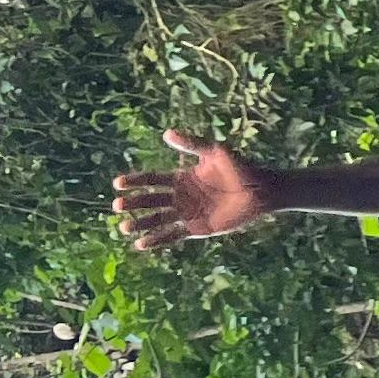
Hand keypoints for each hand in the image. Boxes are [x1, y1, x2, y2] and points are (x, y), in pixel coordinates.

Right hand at [112, 131, 274, 249]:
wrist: (261, 191)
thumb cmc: (241, 168)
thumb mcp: (215, 152)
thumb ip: (191, 143)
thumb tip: (166, 133)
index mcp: (181, 177)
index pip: (152, 179)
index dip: (135, 181)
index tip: (118, 184)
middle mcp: (181, 196)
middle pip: (151, 200)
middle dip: (134, 203)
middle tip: (117, 206)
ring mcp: (188, 213)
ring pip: (158, 219)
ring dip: (141, 223)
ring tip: (124, 226)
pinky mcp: (197, 228)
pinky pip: (173, 235)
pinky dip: (157, 240)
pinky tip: (141, 244)